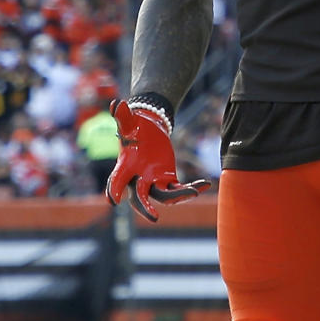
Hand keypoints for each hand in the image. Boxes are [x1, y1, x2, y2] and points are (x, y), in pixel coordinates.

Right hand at [105, 99, 209, 221]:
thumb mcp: (129, 122)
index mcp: (126, 166)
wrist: (146, 130)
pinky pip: (179, 189)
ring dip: (179, 196)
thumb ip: (122, 115)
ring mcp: (154, 182)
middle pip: (140, 197)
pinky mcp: (168, 181)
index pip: (117, 179)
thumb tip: (116, 103)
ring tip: (194, 192)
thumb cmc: (134, 127)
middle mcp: (138, 179)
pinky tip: (206, 184)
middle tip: (153, 217)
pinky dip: (192, 188)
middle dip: (145, 207)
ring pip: (164, 196)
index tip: (113, 200)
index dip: (113, 189)